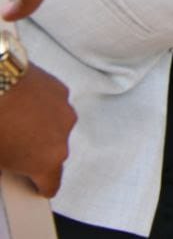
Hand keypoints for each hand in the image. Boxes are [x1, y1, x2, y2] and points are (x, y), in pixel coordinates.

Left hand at [0, 64, 76, 196]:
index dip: (39, 186)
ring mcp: (63, 110)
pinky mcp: (60, 89)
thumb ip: (6, 167)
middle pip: (53, 152)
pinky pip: (52, 105)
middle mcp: (62, 136)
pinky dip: (39, 106)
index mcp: (47, 160)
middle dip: (35, 151)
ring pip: (54, 126)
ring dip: (39, 126)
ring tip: (13, 119)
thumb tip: (5, 163)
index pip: (51, 185)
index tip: (33, 185)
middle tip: (11, 146)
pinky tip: (19, 102)